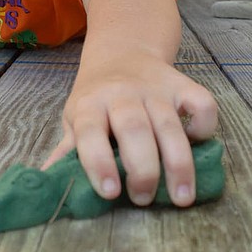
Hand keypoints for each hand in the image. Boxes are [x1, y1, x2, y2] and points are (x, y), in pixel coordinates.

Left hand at [42, 61, 217, 207]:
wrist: (122, 53)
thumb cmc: (96, 98)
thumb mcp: (75, 119)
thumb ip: (68, 150)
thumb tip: (47, 181)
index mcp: (90, 104)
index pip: (90, 132)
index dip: (98, 162)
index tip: (109, 192)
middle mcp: (122, 94)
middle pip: (134, 129)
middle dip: (142, 169)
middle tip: (144, 199)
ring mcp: (155, 88)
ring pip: (169, 124)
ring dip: (178, 164)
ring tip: (182, 197)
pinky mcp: (183, 84)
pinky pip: (202, 103)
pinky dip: (204, 127)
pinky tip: (198, 147)